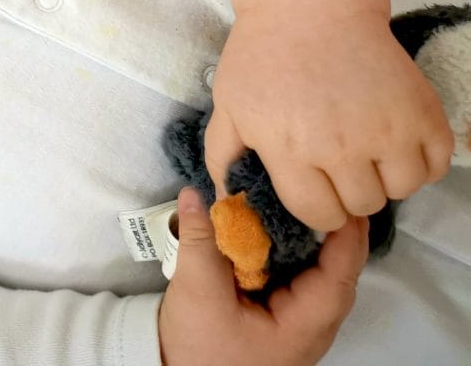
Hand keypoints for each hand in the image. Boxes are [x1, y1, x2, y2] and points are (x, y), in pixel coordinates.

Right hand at [159, 187, 368, 365]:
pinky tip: (285, 231)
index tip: (343, 201)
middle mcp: (311, 329)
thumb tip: (193, 195)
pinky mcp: (283, 320)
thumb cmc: (199, 347)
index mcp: (302, 327)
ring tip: (309, 204)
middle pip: (338, 276)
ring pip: (322, 278)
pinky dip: (299, 254)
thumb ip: (199, 242)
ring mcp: (299, 326)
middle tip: (329, 192)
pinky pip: (303, 282)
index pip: (339, 277)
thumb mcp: (197, 292)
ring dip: (319, 243)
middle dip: (338, 234)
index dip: (347, 239)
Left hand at [203, 7, 452, 231]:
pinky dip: (422, 161)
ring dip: (387, 178)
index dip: (317, 209)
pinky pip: (436, 166)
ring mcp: (386, 129)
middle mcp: (339, 145)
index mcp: (289, 147)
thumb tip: (224, 203)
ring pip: (401, 191)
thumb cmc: (263, 54)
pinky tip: (397, 141)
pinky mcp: (422, 112)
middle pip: (361, 205)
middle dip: (349, 191)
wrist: (310, 4)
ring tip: (369, 150)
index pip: (317, 215)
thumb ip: (223, 157)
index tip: (318, 191)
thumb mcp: (229, 104)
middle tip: (341, 163)